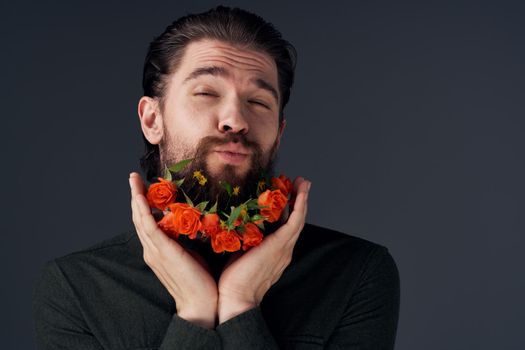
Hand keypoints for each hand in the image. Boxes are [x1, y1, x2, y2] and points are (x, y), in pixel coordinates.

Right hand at [129, 172, 217, 328]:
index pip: (147, 222)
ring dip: (135, 197)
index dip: (144, 203)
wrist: (201, 304)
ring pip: (140, 219)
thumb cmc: (200, 281)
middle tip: (134, 177)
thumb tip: (197, 221)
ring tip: (133, 180)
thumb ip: (188, 238)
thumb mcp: (193, 253)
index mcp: (158, 250)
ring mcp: (154, 251)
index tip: (145, 186)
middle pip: (139, 217)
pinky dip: (141, 211)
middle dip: (135, 195)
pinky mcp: (161, 252)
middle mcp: (152, 249)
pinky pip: (148, 227)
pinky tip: (139, 197)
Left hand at [217, 177, 310, 322]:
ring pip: (298, 219)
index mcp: (276, 252)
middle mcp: (284, 250)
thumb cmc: (233, 280)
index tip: (287, 193)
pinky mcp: (280, 246)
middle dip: (299, 200)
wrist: (236, 298)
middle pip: (296, 220)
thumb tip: (234, 224)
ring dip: (302, 199)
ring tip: (302, 182)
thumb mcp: (240, 253)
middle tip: (300, 182)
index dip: (289, 209)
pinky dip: (299, 207)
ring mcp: (284, 248)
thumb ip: (243, 240)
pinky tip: (299, 194)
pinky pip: (295, 222)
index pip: (286, 226)